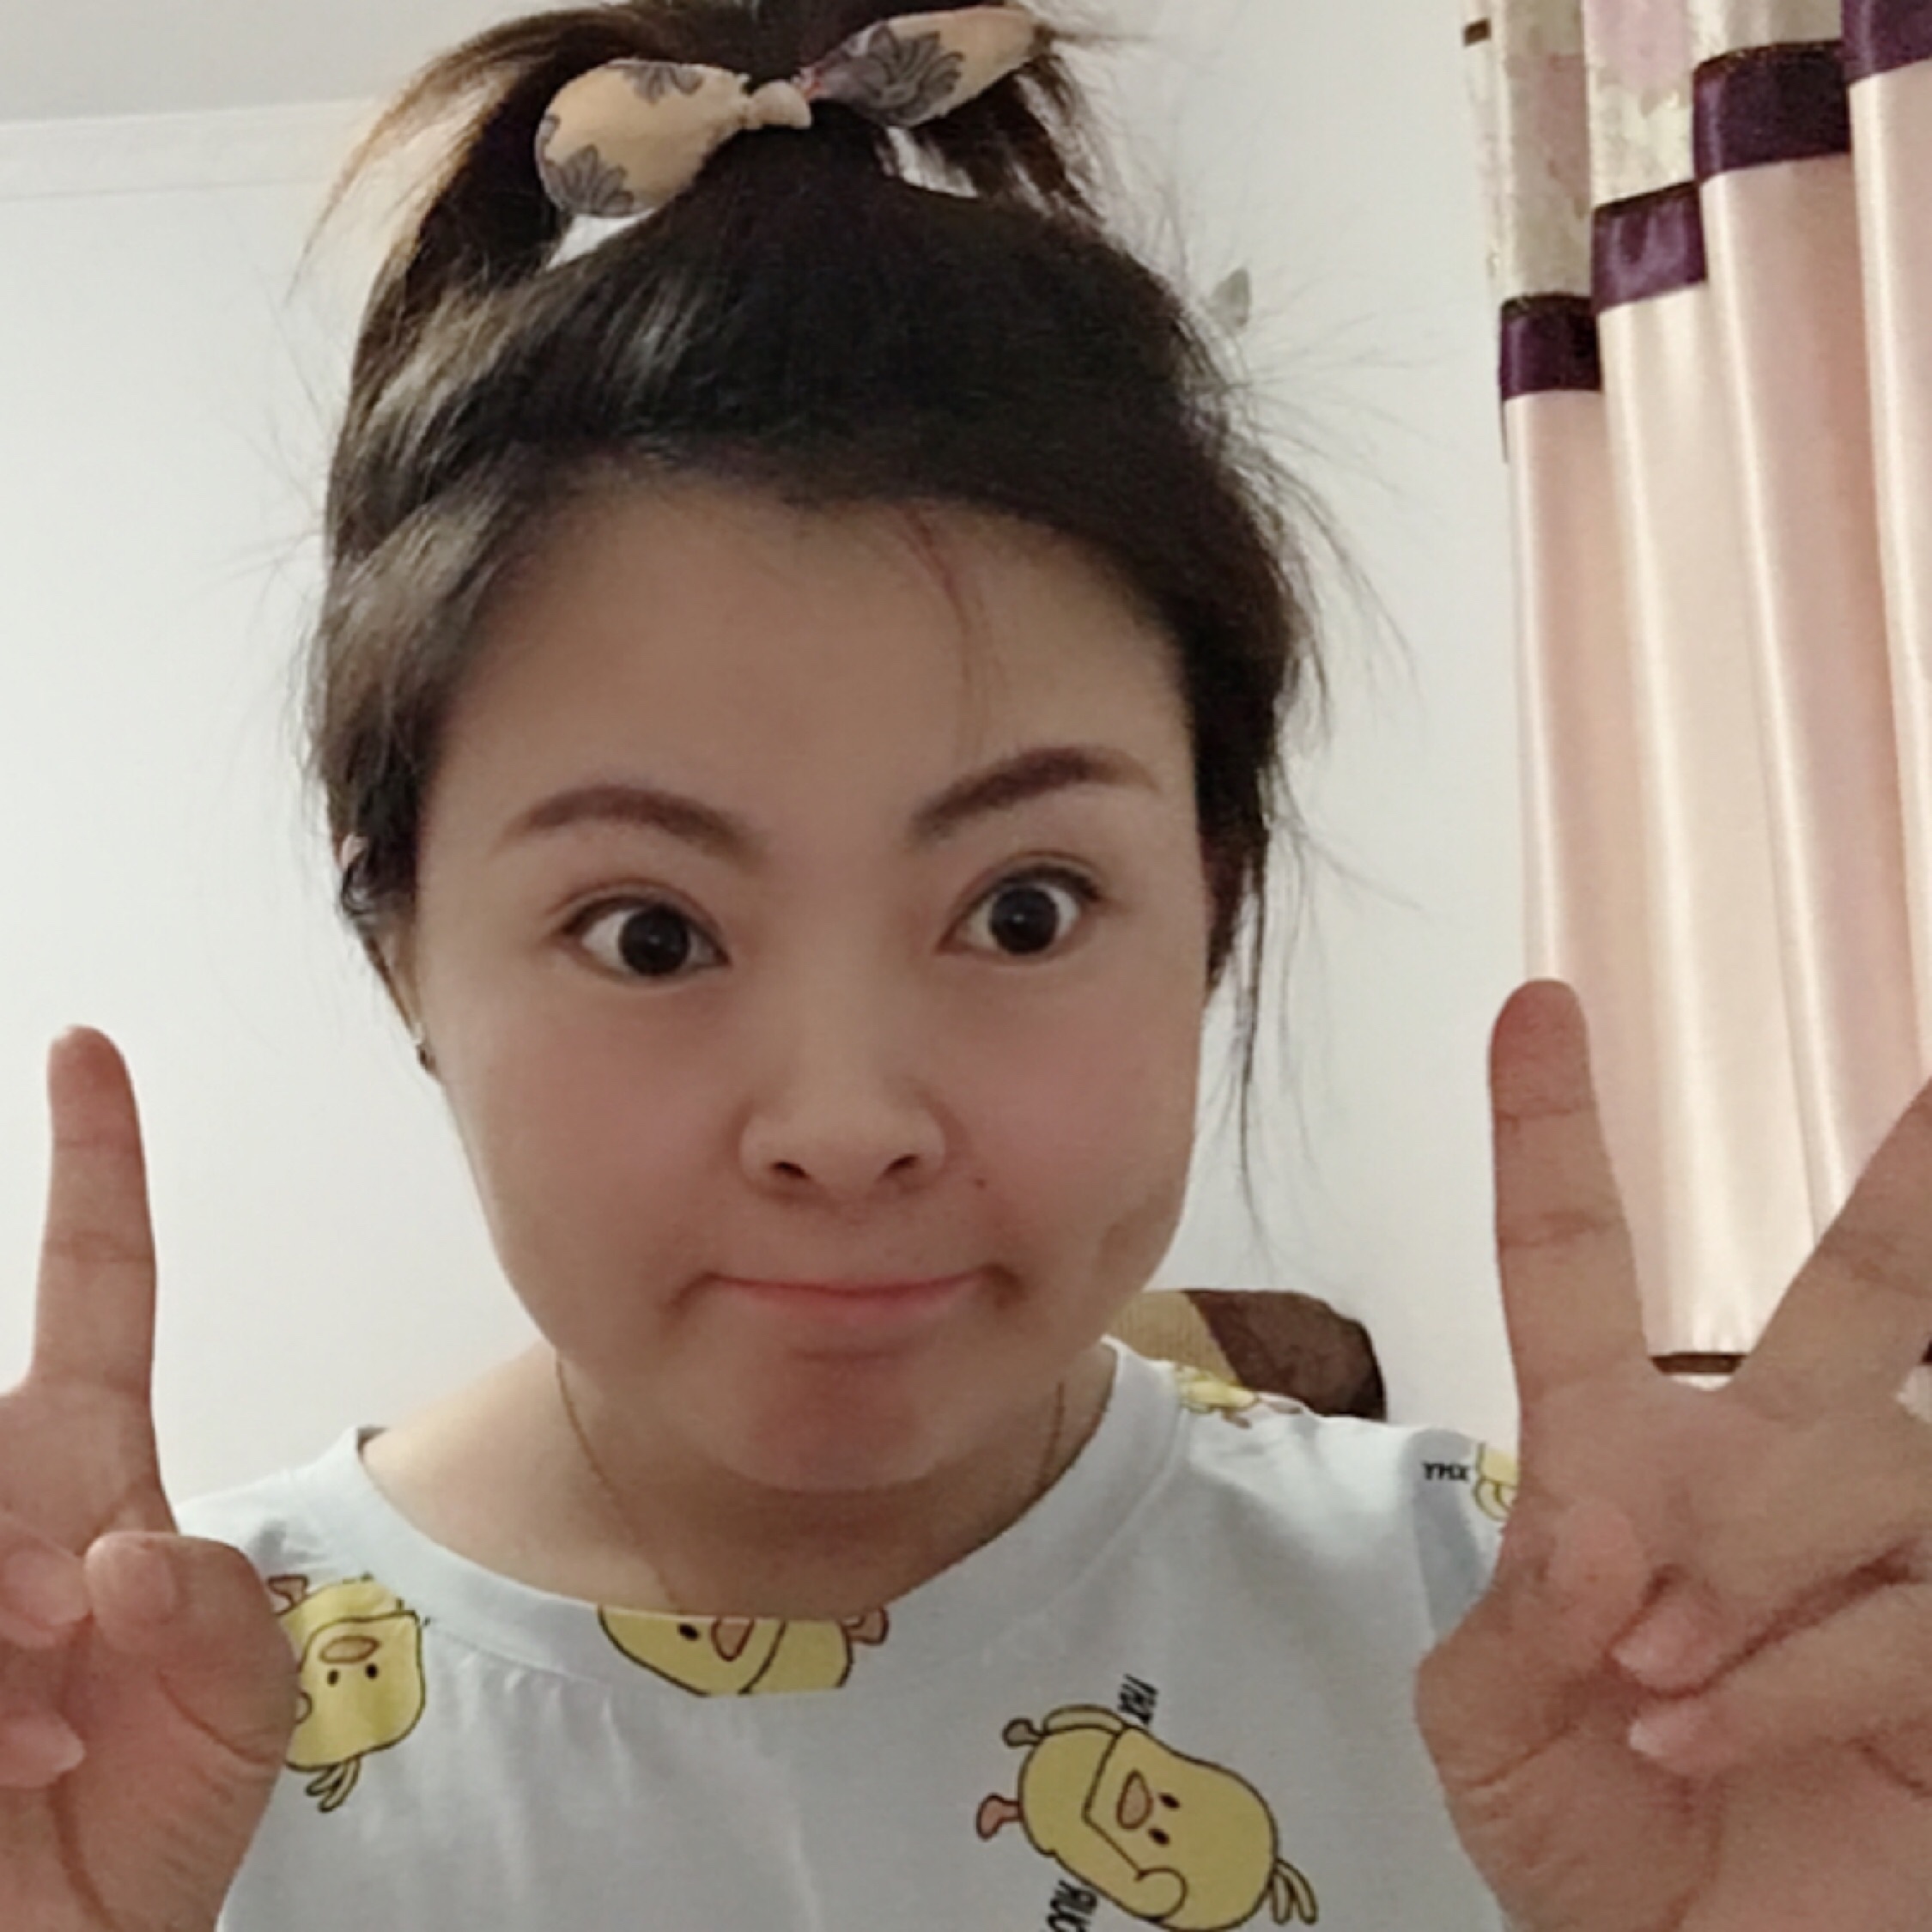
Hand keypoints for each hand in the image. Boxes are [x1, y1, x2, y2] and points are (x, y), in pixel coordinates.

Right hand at [0, 1031, 296, 1931]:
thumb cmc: (147, 1830)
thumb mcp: (232, 1716)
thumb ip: (210, 1619)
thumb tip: (107, 1550)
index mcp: (85, 1481)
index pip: (93, 1290)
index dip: (93, 1171)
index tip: (86, 1053)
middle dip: (13, 1556)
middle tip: (61, 1656)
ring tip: (39, 1740)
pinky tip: (6, 1773)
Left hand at [1417, 982, 1931, 1931]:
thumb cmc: (1578, 1834)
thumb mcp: (1486, 1721)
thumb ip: (1514, 1616)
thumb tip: (1599, 1534)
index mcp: (1624, 1465)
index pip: (1582, 1274)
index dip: (1558, 1140)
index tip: (1536, 1005)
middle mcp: (1770, 1485)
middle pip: (1854, 1306)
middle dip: (1909, 1198)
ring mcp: (1881, 1567)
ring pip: (1860, 1470)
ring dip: (1745, 1572)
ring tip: (1656, 1681)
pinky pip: (1907, 1608)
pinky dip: (1794, 1672)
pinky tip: (1708, 1725)